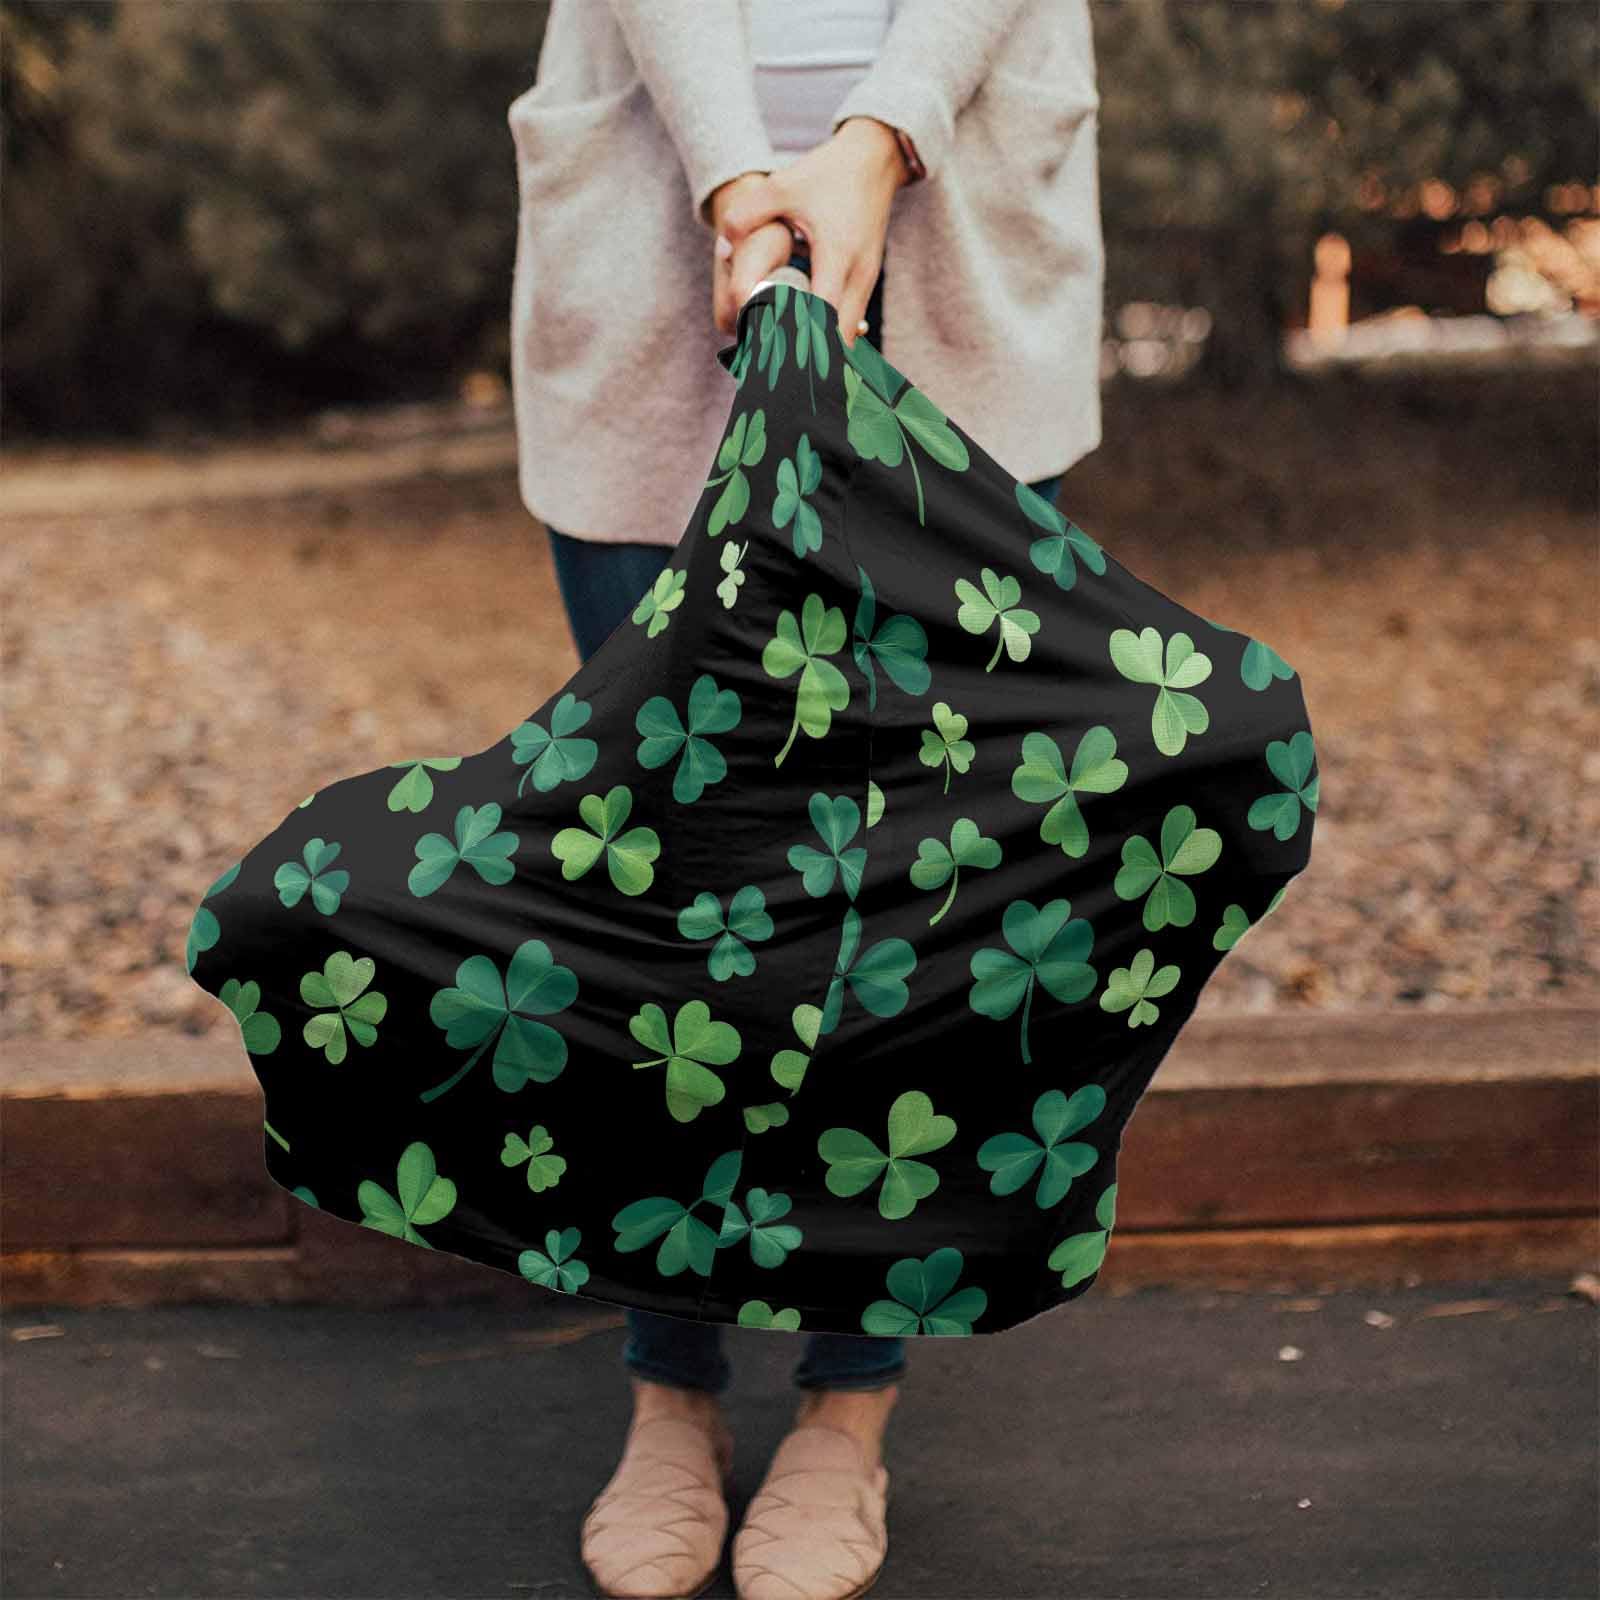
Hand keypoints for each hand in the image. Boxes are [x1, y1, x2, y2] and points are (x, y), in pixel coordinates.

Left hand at [712, 118, 907, 347]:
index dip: (798, 341)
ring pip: (848, 336)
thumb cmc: (828, 174)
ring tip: (786, 359)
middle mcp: (858, 275)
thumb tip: (722, 248)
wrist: (874, 159)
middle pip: (839, 340)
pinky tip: (804, 340)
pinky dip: (829, 335)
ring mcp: (867, 281)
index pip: (822, 317)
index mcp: (837, 255)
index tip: (773, 357)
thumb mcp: (782, 186)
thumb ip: (746, 214)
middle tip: (775, 368)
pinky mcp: (867, 281)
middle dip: (810, 358)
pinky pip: (850, 322)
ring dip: (821, 350)